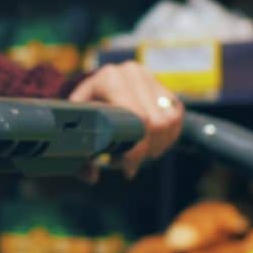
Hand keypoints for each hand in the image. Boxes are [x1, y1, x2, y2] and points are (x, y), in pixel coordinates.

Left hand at [69, 62, 182, 180]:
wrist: (92, 87)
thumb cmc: (81, 110)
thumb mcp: (75, 127)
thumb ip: (78, 152)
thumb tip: (92, 177)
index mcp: (110, 78)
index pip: (138, 118)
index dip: (135, 149)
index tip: (125, 166)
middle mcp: (134, 74)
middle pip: (157, 123)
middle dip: (145, 151)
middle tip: (129, 164)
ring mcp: (151, 80)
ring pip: (170, 122)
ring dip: (157, 146)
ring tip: (137, 154)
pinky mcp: (164, 90)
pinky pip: (177, 119)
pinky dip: (167, 138)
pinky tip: (150, 146)